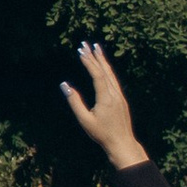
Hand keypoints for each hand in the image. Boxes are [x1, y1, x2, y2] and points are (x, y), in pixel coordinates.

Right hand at [61, 41, 144, 169]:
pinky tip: (104, 66)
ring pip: (111, 74)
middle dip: (95, 56)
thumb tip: (64, 85)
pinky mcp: (121, 99)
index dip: (89, 62)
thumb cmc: (101, 134)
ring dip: (103, 60)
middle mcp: (115, 94)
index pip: (97, 75)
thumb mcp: (84, 119)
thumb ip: (74, 101)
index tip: (81, 51)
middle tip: (86, 43)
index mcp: (106, 98)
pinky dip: (107, 70)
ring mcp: (120, 96)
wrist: (122, 143)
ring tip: (97, 48)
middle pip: (104, 71)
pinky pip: (113, 80)